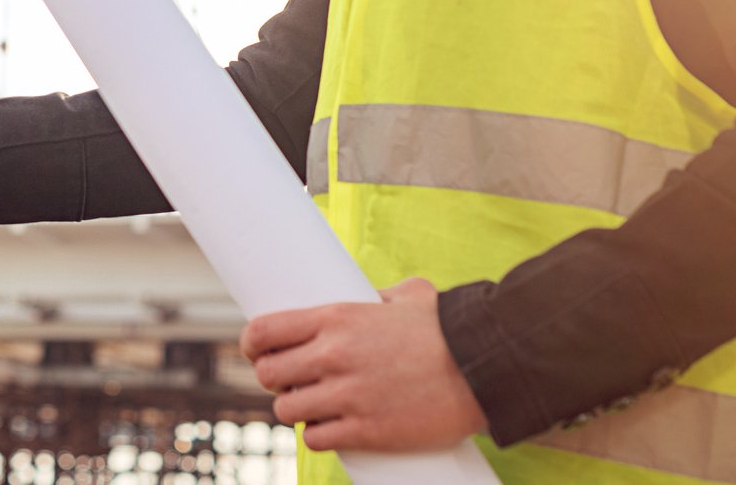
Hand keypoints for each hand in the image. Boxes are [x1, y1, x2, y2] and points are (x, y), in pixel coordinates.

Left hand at [239, 278, 486, 451]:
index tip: (256, 350)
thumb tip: (371, 298)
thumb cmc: (448, 329)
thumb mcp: (409, 296)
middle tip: (290, 380)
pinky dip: (319, 435)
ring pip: (288, 409)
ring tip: (313, 406)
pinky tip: (330, 428)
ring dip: (295, 409)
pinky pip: (317, 438)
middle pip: (268, 374)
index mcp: (335, 318)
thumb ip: (379, 296)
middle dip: (274, 379)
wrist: (483, 368)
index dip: (252, 343)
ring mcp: (347, 396)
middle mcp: (333, 356)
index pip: (264, 330)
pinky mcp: (366, 430)